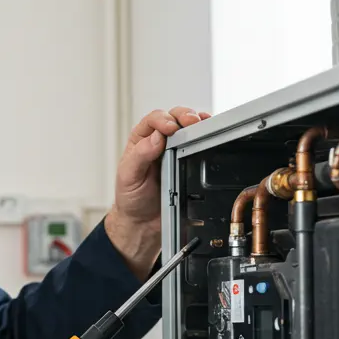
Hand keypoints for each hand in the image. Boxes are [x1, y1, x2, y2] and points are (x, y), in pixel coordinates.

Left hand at [106, 106, 209, 279]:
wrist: (144, 222)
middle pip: (173, 117)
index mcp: (140, 140)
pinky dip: (206, 135)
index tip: (170, 129)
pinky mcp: (189, 160)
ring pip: (188, 127)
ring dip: (198, 121)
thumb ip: (140, 156)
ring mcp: (175, 150)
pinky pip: (198, 143)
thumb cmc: (132, 198)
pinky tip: (210, 133)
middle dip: (184, 116)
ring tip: (203, 124)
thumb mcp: (129, 177)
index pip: (153, 120)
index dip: (163, 120)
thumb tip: (156, 137)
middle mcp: (158, 141)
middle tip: (192, 122)